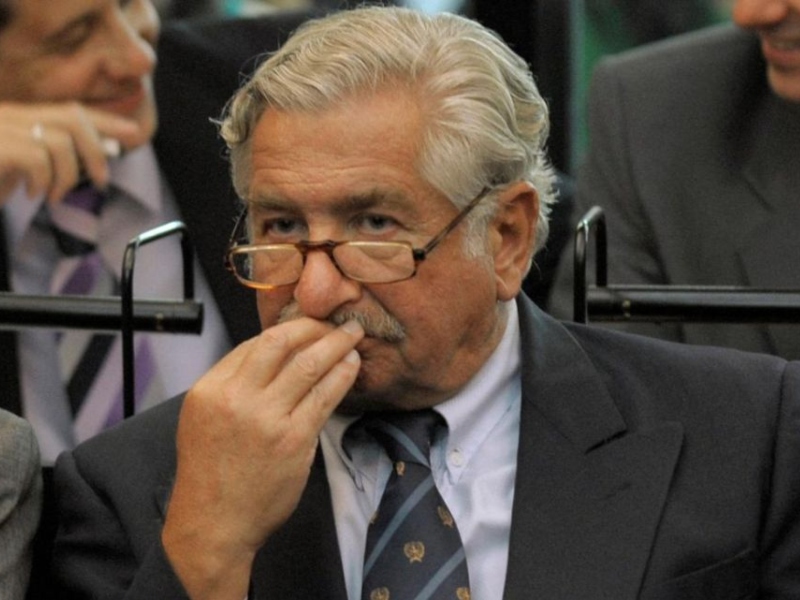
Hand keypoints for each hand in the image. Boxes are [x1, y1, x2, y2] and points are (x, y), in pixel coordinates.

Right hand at [0, 102, 144, 203]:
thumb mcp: (22, 168)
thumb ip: (57, 158)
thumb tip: (106, 151)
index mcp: (18, 117)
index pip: (70, 110)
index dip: (104, 120)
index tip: (133, 133)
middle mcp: (9, 115)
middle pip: (71, 117)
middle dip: (95, 148)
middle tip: (100, 180)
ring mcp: (1, 127)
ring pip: (59, 141)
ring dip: (67, 175)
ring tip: (53, 195)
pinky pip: (36, 158)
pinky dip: (43, 181)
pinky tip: (30, 194)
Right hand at [162, 318, 363, 599]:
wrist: (215, 524)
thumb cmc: (211, 474)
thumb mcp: (204, 419)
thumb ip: (234, 386)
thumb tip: (275, 356)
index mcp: (210, 389)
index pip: (253, 344)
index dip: (286, 330)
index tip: (306, 326)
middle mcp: (236, 398)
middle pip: (280, 343)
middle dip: (312, 326)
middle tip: (333, 322)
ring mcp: (267, 418)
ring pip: (308, 365)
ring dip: (335, 344)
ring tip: (352, 335)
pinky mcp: (294, 439)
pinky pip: (325, 396)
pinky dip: (342, 375)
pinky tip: (352, 365)